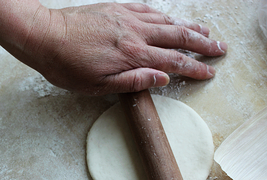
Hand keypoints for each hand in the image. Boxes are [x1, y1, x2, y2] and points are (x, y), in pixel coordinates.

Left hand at [17, 3, 226, 94]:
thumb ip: (133, 81)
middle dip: (202, 44)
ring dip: (189, 26)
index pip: (173, 61)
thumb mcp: (98, 85)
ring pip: (166, 21)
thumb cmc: (67, 66)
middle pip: (177, 37)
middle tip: (220, 48)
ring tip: (206, 31)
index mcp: (132, 55)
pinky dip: (164, 14)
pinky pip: (148, 9)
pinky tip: (171, 17)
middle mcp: (135, 33)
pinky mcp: (117, 8)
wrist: (45, 36)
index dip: (194, 68)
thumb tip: (163, 78)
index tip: (209, 72)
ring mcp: (127, 18)